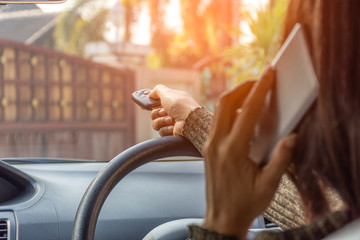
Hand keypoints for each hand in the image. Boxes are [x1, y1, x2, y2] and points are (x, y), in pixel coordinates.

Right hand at [149, 85, 199, 135]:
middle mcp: (172, 111)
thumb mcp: (168, 93)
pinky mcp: (171, 132)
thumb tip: (151, 93)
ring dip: (161, 121)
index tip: (143, 105)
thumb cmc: (181, 106)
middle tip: (164, 111)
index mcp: (172, 101)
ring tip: (170, 120)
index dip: (150, 103)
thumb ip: (158, 90)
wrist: (191, 122)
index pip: (157, 101)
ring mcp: (172, 122)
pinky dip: (166, 129)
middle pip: (154, 113)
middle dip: (156, 113)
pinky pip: (161, 131)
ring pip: (155, 123)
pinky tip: (173, 127)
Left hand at [201, 68, 295, 237]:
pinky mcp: (207, 148)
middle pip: (225, 103)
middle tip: (260, 79)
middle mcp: (216, 143)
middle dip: (243, 87)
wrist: (222, 218)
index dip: (260, 90)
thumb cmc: (245, 204)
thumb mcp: (268, 185)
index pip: (248, 112)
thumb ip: (281, 160)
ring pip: (218, 110)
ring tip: (252, 92)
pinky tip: (241, 112)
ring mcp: (209, 144)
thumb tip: (292, 136)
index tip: (268, 75)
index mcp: (233, 151)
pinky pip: (216, 121)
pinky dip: (228, 110)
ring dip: (234, 97)